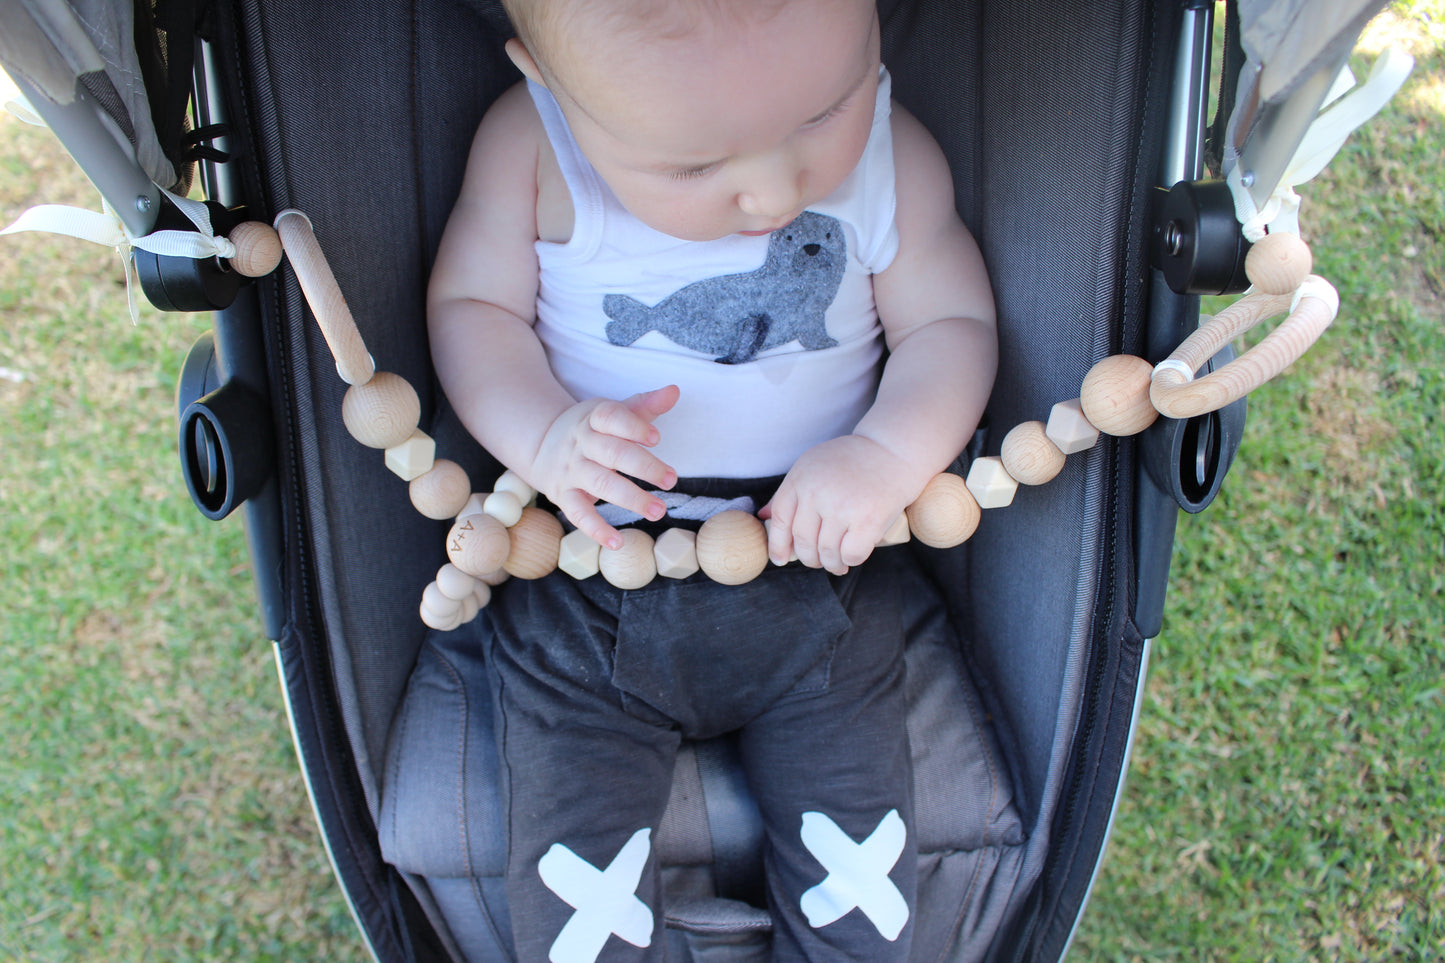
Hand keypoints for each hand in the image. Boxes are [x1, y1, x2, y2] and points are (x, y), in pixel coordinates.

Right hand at [530, 385, 679, 548]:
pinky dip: (596, 530)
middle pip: (612, 453)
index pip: (612, 418)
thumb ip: (645, 406)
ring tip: (659, 511)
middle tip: (671, 479)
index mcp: (594, 418)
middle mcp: (581, 443)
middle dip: (643, 466)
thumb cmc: (592, 429)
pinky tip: (617, 542)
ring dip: (631, 499)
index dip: (633, 426)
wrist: (542, 445)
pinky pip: (578, 514)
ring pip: (600, 484)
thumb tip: (675, 390)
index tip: (656, 438)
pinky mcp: (564, 495)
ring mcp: (571, 471)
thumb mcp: (613, 413)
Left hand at [760, 435, 924, 575]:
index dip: (777, 545)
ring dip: (831, 564)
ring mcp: (843, 507)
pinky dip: (850, 560)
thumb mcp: (812, 466)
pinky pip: (851, 554)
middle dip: (809, 558)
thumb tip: (763, 515)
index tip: (780, 560)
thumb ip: (790, 492)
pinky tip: (851, 557)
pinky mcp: (868, 520)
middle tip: (818, 561)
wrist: (893, 449)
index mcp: (800, 479)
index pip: (780, 521)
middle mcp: (818, 493)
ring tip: (837, 564)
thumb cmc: (852, 460)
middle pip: (803, 541)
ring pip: (827, 552)